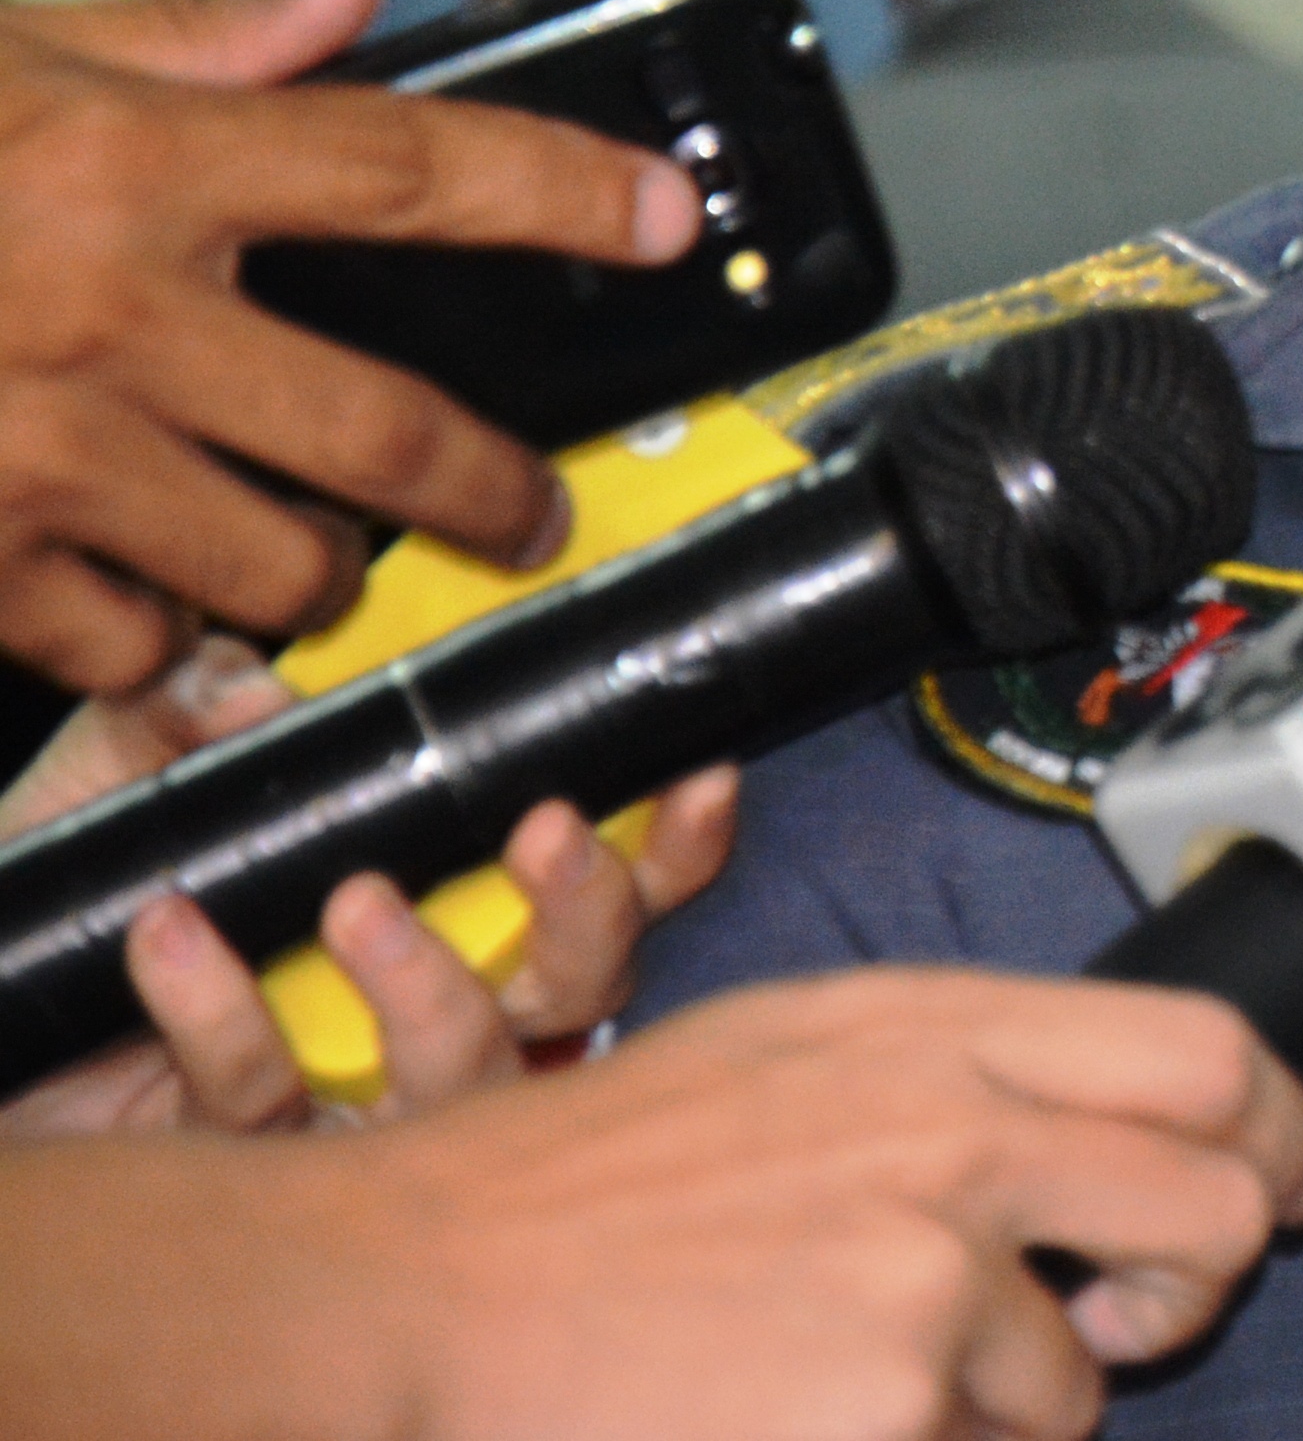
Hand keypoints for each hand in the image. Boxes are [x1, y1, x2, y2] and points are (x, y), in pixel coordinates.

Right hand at [0, 0, 699, 690]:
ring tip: (315, 554)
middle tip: (535, 510)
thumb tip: (349, 1)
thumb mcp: (4, 54)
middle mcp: (109, 311)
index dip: (567, 194)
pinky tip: (145, 599)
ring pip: (273, 562)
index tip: (671, 221)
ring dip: (316, 573)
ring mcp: (36, 449)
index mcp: (136, 162)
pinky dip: (157, 635)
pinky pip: (125, 639)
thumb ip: (188, 40)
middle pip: (386, 432)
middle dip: (495, 494)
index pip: (417, 168)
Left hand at [0, 634, 737, 1135]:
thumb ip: (191, 708)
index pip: (606, 889)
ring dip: (429, 986)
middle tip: (541, 835)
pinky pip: (268, 1101)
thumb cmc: (59, 904)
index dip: (672, 845)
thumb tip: (264, 682)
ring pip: (464, 1077)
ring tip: (354, 902)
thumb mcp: (126, 773)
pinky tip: (170, 939)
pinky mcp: (248, 1166)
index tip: (693, 773)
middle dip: (590, 911)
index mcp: (441, 909)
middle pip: (585, 991)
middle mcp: (425, 1014)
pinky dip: (223, 1014)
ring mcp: (347, 1100)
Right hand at [312, 969, 1302, 1438]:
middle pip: (1222, 1204)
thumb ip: (959, 1070)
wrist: (416, 1284)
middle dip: (1206, 1280)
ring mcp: (926, 1274)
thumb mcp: (793, 1051)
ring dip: (1009, 1406)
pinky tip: (807, 1421)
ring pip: (1082, 1379)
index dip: (1282, 1125)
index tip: (1283, 1177)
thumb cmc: (589, 1184)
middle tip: (1144, 1313)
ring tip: (864, 1380)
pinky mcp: (889, 1400)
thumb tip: (1111, 1124)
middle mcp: (957, 1132)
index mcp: (936, 1028)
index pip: (1207, 1052)